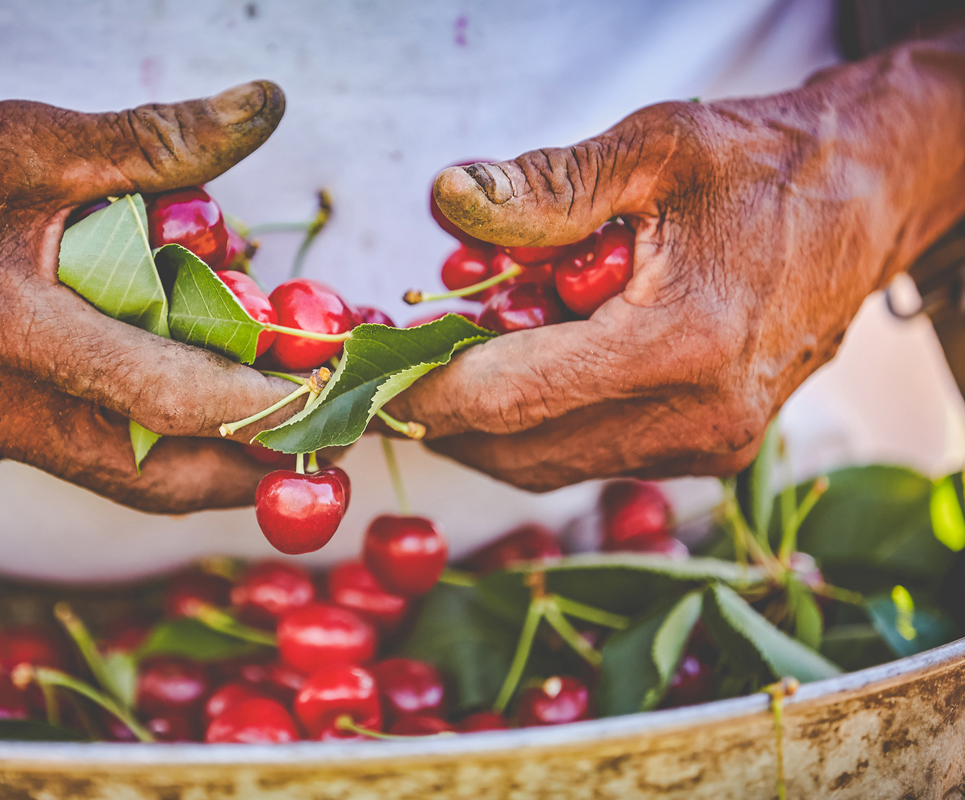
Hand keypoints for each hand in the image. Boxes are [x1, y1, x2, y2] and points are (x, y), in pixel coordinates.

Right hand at [0, 40, 295, 511]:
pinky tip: (192, 402)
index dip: (253, 410)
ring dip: (202, 464)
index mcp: (1, 327)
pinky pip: (79, 453)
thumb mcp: (34, 137)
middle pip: (146, 473)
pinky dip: (145, 438)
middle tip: (326, 445)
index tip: (326, 404)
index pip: (159, 398)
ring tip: (279, 435)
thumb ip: (155, 138)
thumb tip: (262, 109)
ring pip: (116, 475)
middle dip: (245, 469)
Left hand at [392, 31, 964, 489]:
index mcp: (681, 346)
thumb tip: (447, 201)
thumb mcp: (654, 149)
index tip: (367, 375)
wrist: (864, 206)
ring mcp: (706, 449)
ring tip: (456, 357)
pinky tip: (529, 364)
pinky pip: (594, 454)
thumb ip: (547, 186)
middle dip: (446, 415)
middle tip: (397, 365)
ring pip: (554, 463)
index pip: (511, 397)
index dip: (427, 390)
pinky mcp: (709, 455)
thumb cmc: (762, 168)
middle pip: (521, 450)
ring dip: (491, 423)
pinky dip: (543, 422)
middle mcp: (696, 419)